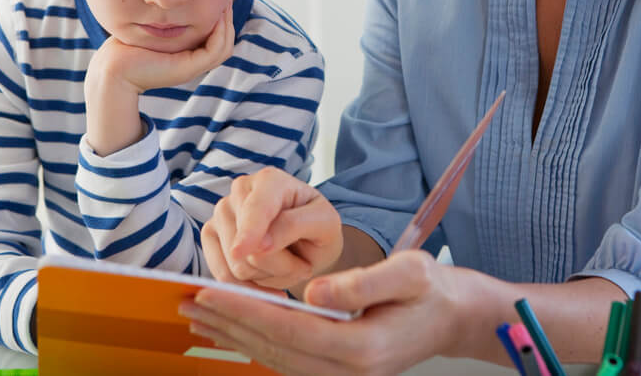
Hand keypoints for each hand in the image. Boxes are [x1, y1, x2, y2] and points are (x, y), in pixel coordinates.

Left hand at [88, 4, 234, 95]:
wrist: (113, 69)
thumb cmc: (126, 47)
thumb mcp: (151, 29)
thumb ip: (165, 18)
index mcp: (187, 56)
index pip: (216, 38)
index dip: (221, 18)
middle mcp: (193, 63)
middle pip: (225, 42)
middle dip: (228, 17)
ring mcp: (192, 67)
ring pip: (225, 47)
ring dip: (227, 23)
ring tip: (224, 3)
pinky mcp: (188, 68)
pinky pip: (216, 50)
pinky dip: (220, 32)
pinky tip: (216, 15)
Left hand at [181, 251, 474, 375]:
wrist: (453, 318)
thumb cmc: (431, 290)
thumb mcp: (409, 273)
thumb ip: (364, 282)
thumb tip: (314, 292)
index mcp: (363, 348)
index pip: (291, 328)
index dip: (247, 310)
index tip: (209, 290)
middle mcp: (348, 371)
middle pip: (274, 348)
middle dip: (228, 324)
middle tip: (187, 300)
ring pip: (275, 358)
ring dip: (234, 337)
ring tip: (197, 316)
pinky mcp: (336, 371)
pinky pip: (286, 360)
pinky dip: (254, 344)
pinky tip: (232, 332)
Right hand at [202, 167, 342, 289]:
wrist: (306, 240)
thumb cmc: (318, 228)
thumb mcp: (324, 223)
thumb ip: (294, 226)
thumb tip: (259, 245)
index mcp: (270, 180)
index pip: (256, 210)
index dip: (249, 232)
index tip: (242, 251)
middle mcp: (240, 190)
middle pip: (246, 246)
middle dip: (278, 265)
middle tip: (301, 263)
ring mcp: (221, 213)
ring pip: (235, 265)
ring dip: (266, 276)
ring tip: (285, 264)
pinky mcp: (210, 236)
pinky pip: (222, 276)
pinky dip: (249, 286)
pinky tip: (267, 277)